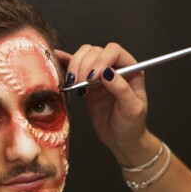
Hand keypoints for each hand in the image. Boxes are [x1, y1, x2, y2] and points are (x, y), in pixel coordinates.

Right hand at [55, 43, 150, 157]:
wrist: (122, 140)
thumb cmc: (132, 125)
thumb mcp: (132, 109)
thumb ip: (122, 89)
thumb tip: (107, 72)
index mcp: (131, 70)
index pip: (114, 51)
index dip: (102, 59)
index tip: (94, 77)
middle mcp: (115, 68)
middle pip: (95, 51)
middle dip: (85, 65)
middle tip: (83, 84)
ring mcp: (100, 74)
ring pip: (84, 55)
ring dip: (75, 66)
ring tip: (74, 84)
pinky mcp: (87, 83)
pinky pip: (75, 67)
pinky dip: (66, 62)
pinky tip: (58, 59)